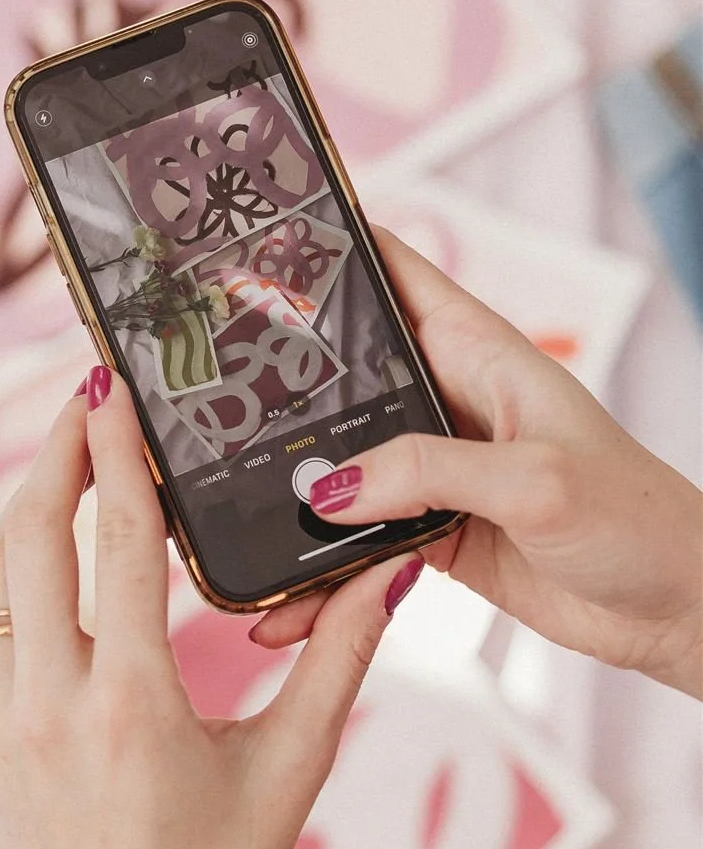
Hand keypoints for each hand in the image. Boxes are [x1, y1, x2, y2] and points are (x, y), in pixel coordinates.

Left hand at [0, 367, 422, 848]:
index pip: (117, 545)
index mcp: (131, 709)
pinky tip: (45, 543)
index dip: (114, 455)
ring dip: (24, 506)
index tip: (110, 389)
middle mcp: (48, 709)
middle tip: (82, 396)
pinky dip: (9, 572)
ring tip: (63, 453)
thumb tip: (389, 572)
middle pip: (30, 538)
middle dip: (52, 455)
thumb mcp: (292, 769)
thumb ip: (339, 661)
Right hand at [253, 230, 702, 699]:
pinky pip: (352, 543)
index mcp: (479, 353)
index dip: (328, 250)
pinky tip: (280, 604)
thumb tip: (329, 488)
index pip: (392, 274)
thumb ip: (429, 473)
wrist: (674, 611)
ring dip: (286, 495)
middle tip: (193, 387)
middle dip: (274, 380)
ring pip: (336, 467)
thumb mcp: (536, 482)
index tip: (253, 238)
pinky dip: (315, 573)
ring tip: (220, 514)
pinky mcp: (427, 532)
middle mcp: (446, 401)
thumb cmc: (638, 521)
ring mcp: (432, 469)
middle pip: (341, 374)